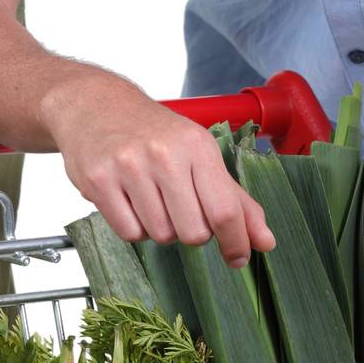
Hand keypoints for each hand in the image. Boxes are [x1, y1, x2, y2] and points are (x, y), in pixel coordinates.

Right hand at [45, 65, 274, 267]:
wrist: (98, 105)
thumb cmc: (155, 132)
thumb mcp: (200, 153)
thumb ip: (235, 199)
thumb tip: (265, 242)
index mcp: (196, 146)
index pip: (225, 210)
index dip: (236, 242)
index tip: (238, 257)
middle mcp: (164, 154)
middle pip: (193, 232)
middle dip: (192, 232)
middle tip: (182, 207)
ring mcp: (129, 167)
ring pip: (160, 236)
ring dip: (161, 228)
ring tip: (153, 197)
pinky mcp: (99, 180)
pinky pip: (129, 233)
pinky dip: (134, 226)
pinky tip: (131, 200)